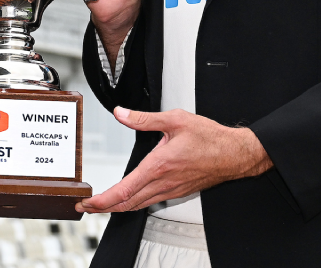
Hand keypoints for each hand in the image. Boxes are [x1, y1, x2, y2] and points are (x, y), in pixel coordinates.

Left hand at [76, 107, 271, 213]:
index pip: (125, 190)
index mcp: (159, 165)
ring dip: (118, 207)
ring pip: (139, 205)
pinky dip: (134, 203)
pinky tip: (129, 199)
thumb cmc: (210, 138)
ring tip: (101, 205)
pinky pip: (151, 201)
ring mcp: (171, 189)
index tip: (88, 203)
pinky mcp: (178, 191)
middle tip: (85, 207)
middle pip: (127, 203)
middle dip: (104, 207)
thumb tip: (121, 114)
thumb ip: (144, 118)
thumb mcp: (175, 119)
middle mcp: (164, 182)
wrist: (235, 154)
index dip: (103, 200)